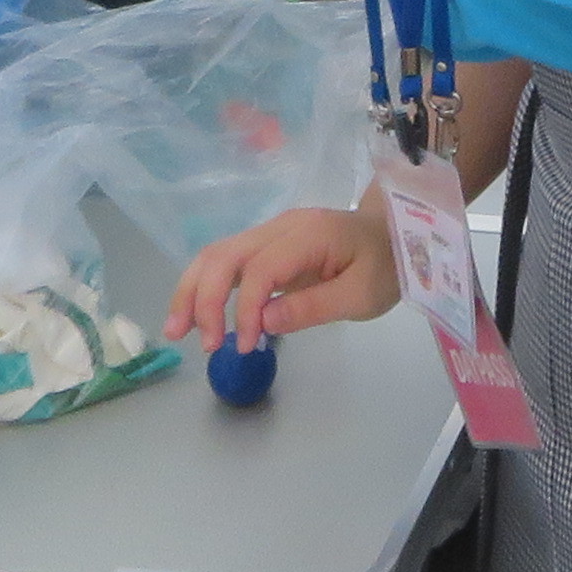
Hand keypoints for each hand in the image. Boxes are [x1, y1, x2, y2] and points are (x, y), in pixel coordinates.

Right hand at [166, 202, 398, 352]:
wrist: (394, 235)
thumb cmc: (385, 266)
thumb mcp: (362, 296)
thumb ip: (312, 307)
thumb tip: (263, 321)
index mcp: (310, 234)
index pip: (261, 268)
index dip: (245, 308)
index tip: (245, 346)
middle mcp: (282, 226)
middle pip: (225, 254)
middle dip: (205, 299)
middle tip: (203, 344)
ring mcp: (271, 232)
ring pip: (217, 255)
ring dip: (193, 291)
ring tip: (177, 330)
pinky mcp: (267, 244)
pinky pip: (228, 261)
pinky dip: (207, 287)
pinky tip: (198, 315)